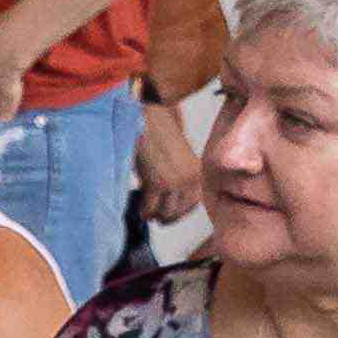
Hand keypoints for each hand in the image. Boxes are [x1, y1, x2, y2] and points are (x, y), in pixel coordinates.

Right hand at [129, 102, 208, 228]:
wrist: (147, 120)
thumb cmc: (158, 135)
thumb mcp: (178, 158)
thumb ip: (179, 179)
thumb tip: (169, 201)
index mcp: (198, 173)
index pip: (193, 204)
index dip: (178, 212)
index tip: (167, 214)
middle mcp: (191, 180)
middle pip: (179, 213)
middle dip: (165, 217)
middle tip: (154, 216)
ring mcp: (175, 183)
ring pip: (165, 214)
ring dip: (153, 216)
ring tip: (145, 211)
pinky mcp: (157, 184)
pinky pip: (149, 208)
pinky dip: (143, 211)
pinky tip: (139, 207)